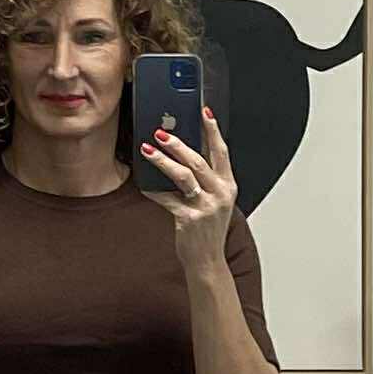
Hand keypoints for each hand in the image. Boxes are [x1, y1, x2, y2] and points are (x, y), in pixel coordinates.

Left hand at [140, 107, 235, 273]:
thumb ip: (205, 180)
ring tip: (148, 150)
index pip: (221, 151)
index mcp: (228, 185)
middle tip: (160, 133)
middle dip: (177, 144)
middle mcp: (220, 194)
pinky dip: (154, 191)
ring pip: (183, 176)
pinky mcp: (189, 219)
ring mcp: (206, 207)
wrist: (207, 261)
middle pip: (198, 160)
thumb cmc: (207, 230)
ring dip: (163, 161)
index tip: (204, 112)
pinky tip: (144, 185)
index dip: (212, 130)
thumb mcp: (214, 201)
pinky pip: (167, 199)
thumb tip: (183, 154)